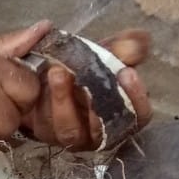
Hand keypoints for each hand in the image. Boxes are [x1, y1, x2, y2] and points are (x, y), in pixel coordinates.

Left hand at [0, 22, 153, 149]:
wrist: (47, 73)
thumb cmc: (86, 66)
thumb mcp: (105, 53)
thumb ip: (122, 48)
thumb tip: (136, 42)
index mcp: (122, 115)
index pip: (138, 116)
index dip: (136, 98)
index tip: (128, 72)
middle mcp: (98, 133)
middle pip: (102, 128)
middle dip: (97, 102)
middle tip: (89, 72)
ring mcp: (71, 136)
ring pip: (70, 129)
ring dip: (63, 100)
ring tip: (57, 71)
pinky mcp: (45, 132)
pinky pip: (44, 123)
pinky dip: (43, 100)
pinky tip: (40, 77)